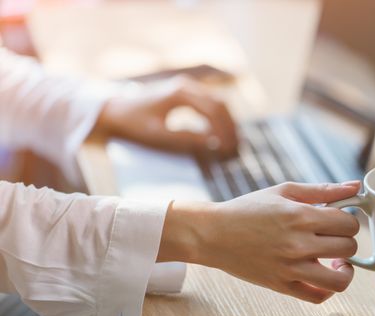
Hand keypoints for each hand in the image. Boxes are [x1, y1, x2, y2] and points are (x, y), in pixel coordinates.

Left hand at [94, 76, 237, 157]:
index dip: (224, 130)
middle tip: (237, 147)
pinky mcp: (186, 92)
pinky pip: (210, 102)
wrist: (116, 109)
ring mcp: (188, 86)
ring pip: (218, 101)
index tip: (229, 148)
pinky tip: (222, 132)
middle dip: (231, 126)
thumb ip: (187, 138)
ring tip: (233, 141)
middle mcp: (187, 86)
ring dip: (228, 121)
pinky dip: (219, 117)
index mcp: (180, 93)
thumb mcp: (159, 136)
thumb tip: (214, 143)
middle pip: (221, 103)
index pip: (213, 110)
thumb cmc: (134, 124)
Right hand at [158, 181, 360, 302]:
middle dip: (346, 239)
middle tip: (333, 235)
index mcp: (300, 217)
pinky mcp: (281, 286)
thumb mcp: (283, 191)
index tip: (338, 218)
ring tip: (337, 260)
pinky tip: (322, 274)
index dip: (348, 218)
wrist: (214, 233)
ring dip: (345, 269)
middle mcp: (298, 244)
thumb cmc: (247, 209)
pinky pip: (317, 297)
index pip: (349, 223)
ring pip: (340, 279)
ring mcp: (290, 269)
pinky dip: (327, 290)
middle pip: (348, 248)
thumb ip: (322, 190)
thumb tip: (354, 186)